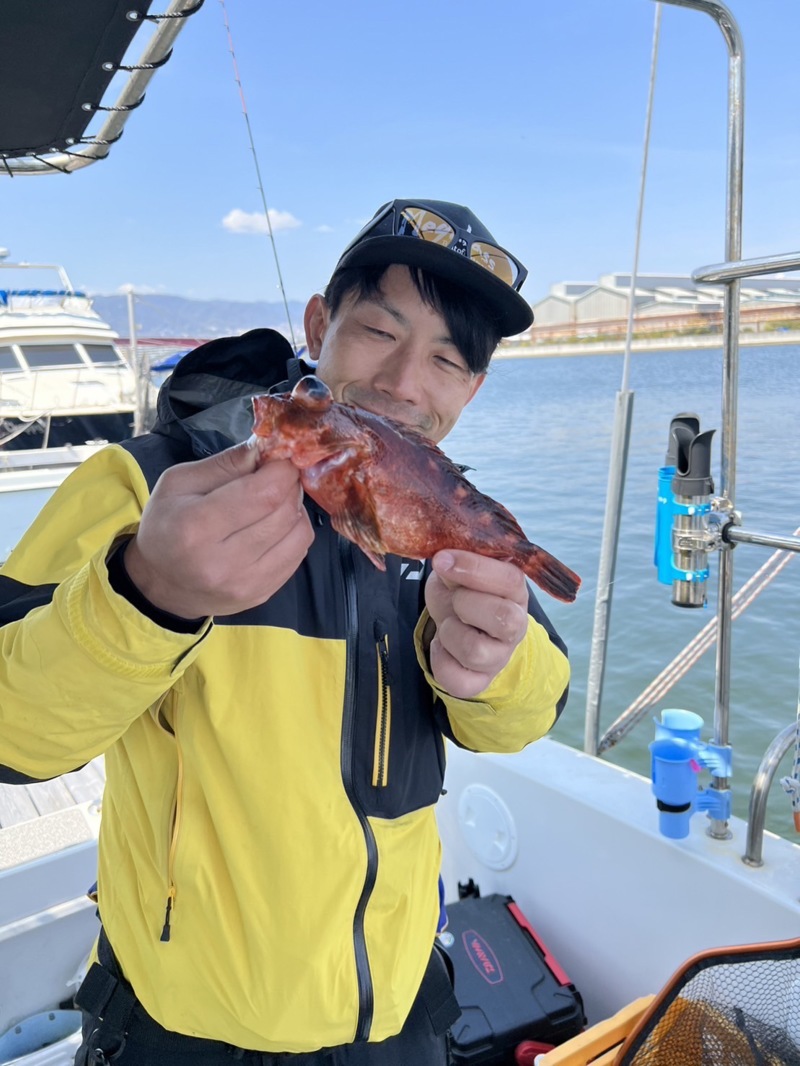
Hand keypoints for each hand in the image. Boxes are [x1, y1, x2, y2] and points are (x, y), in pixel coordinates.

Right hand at [124, 441, 313, 618]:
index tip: (279, 459)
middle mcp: (223, 562)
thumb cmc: (167, 526)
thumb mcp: (179, 483)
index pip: (264, 493)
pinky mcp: (261, 594)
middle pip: (284, 511)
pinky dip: (294, 532)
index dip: (282, 470)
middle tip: (277, 477)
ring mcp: (245, 584)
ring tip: (275, 501)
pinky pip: (298, 554)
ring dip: (295, 509)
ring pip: (298, 533)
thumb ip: (225, 463)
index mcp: (196, 527)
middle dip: (289, 485)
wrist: (161, 585)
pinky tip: (276, 525)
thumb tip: (265, 448)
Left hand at [424, 550, 528, 698]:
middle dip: (465, 603)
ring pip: (475, 651)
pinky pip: (457, 679)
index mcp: (515, 593)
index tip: (442, 559)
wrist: (459, 623)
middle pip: (504, 619)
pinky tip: (442, 644)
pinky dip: (439, 659)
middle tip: (454, 598)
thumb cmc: (463, 591)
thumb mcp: (459, 571)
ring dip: (449, 632)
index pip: (510, 579)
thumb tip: (445, 559)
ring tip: (448, 622)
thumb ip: (457, 563)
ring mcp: (499, 657)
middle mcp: (515, 626)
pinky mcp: (479, 681)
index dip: (474, 568)